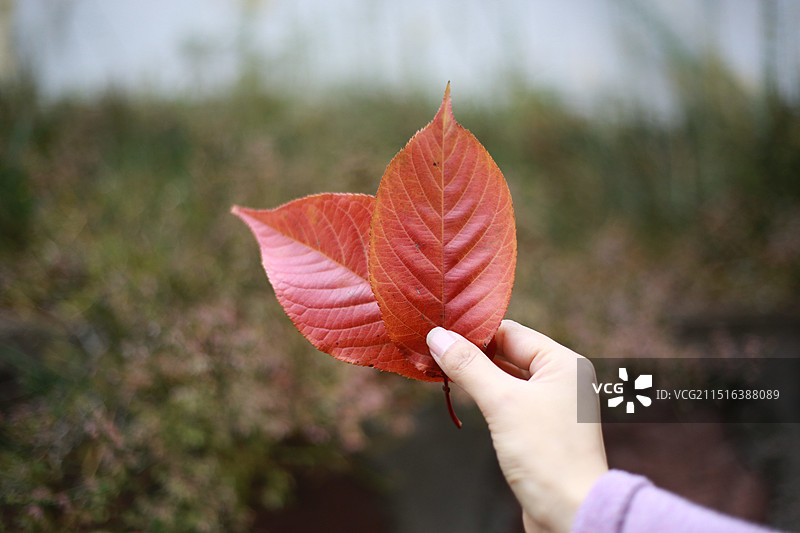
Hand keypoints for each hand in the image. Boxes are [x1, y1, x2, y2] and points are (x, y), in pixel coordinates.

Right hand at [427, 320, 607, 532]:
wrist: (571, 513)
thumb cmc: (545, 454)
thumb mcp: (502, 402)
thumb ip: (469, 366)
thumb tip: (437, 336)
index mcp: (563, 362)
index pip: (511, 332)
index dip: (474, 332)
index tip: (437, 331)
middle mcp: (563, 378)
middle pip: (509, 352)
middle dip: (472, 352)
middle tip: (431, 349)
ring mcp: (555, 403)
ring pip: (508, 376)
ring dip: (477, 373)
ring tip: (439, 367)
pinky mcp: (544, 427)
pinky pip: (512, 399)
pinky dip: (488, 394)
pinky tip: (465, 393)